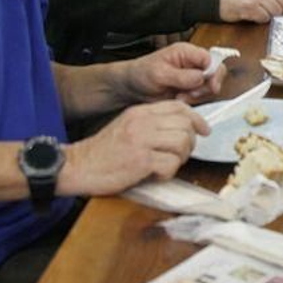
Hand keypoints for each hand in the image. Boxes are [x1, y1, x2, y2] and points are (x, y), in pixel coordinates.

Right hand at [61, 100, 208, 195]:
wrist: (79, 166)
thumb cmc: (103, 152)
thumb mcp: (127, 126)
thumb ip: (152, 124)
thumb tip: (181, 129)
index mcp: (140, 112)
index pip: (179, 107)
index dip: (196, 119)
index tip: (204, 130)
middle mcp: (143, 122)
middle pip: (185, 125)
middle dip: (189, 143)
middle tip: (178, 155)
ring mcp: (142, 140)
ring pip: (182, 143)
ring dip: (180, 158)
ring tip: (166, 165)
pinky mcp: (141, 160)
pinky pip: (171, 164)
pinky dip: (168, 172)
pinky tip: (155, 174)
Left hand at [117, 41, 226, 105]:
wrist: (132, 87)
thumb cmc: (141, 74)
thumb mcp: (159, 73)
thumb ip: (181, 76)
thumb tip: (201, 77)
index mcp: (186, 52)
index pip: (210, 58)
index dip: (213, 72)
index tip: (209, 85)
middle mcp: (192, 63)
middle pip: (215, 73)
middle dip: (206, 86)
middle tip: (191, 94)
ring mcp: (192, 77)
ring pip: (209, 87)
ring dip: (198, 96)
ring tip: (179, 97)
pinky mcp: (190, 89)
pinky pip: (201, 96)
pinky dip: (193, 101)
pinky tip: (179, 100)